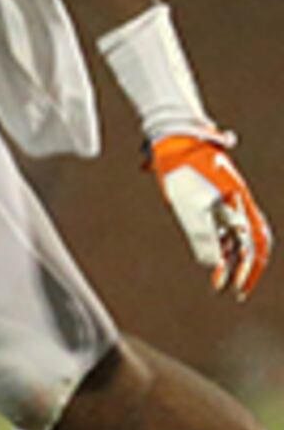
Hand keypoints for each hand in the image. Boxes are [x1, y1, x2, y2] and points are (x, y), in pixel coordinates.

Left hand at [152, 132, 267, 298]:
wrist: (174, 139)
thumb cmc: (183, 169)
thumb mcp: (190, 204)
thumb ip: (202, 235)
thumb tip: (214, 265)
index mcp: (239, 205)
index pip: (255, 244)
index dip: (250, 268)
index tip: (238, 289)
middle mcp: (237, 205)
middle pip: (250, 243)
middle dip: (245, 269)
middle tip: (236, 291)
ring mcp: (225, 203)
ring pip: (235, 238)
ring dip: (229, 261)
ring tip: (217, 282)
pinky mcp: (210, 201)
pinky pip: (221, 228)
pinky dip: (218, 246)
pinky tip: (210, 261)